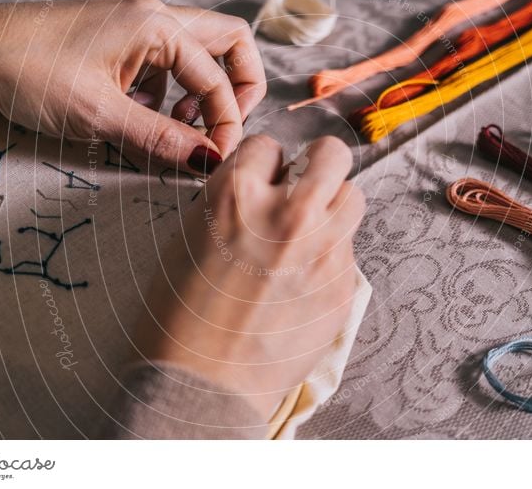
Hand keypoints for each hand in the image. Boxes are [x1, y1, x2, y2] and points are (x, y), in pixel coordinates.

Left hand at [0, 0, 265, 173]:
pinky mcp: (122, 41)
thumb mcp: (99, 114)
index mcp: (157, 26)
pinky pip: (167, 65)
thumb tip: (209, 161)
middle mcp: (156, 18)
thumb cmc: (27, 71)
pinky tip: (141, 117)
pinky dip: (169, 93)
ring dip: (203, 92)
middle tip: (224, 128)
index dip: (227, 123)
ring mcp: (139, 27)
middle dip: (239, 87)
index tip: (217, 159)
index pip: (219, 78)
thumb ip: (160, 139)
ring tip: (177, 126)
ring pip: (200, 54)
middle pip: (229, 43)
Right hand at [132, 135, 364, 417]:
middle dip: (317, 164)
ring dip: (332, 207)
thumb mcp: (189, 237)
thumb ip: (233, 202)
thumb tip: (265, 186)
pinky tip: (302, 283)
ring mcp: (323, 250)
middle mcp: (287, 214)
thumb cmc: (178, 316)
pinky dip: (328, 258)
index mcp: (237, 195)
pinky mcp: (343, 286)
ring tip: (310, 232)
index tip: (262, 180)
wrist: (200, 385)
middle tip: (305, 184)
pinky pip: (347, 251)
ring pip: (353, 198)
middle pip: (332, 154)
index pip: (269, 145)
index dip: (264, 165)